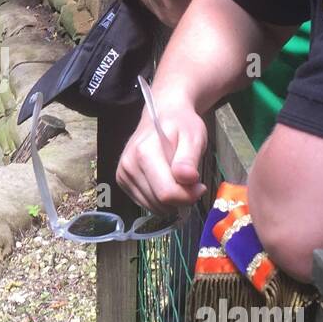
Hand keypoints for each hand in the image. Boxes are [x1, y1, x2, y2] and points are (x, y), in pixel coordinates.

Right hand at [117, 86, 208, 212]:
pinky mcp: (122, 181)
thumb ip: (189, 159)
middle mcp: (128, 165)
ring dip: (171, 201)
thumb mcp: (193, 137)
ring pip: (153, 206)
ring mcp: (123, 174)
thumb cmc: (181, 125)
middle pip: (159, 202)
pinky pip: (145, 203)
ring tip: (178, 179)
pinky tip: (166, 182)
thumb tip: (187, 178)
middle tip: (191, 182)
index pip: (167, 193)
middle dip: (181, 198)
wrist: (163, 115)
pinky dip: (159, 200)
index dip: (188, 196)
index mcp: (144, 153)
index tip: (200, 185)